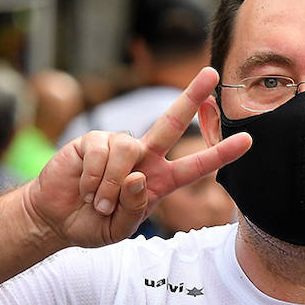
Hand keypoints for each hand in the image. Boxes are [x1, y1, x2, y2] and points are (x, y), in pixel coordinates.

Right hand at [23, 67, 251, 247]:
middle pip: (171, 123)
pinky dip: (95, 177)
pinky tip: (86, 189)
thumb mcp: (119, 230)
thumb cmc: (93, 224)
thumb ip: (133, 209)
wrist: (57, 219)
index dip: (220, 154)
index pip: (195, 166)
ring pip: (129, 149)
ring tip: (99, 202)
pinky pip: (101, 151)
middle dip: (191, 97)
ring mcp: (117, 146)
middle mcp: (143, 158)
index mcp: (159, 181)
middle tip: (212, 73)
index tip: (247, 140)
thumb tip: (137, 177)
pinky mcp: (91, 141)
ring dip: (113, 183)